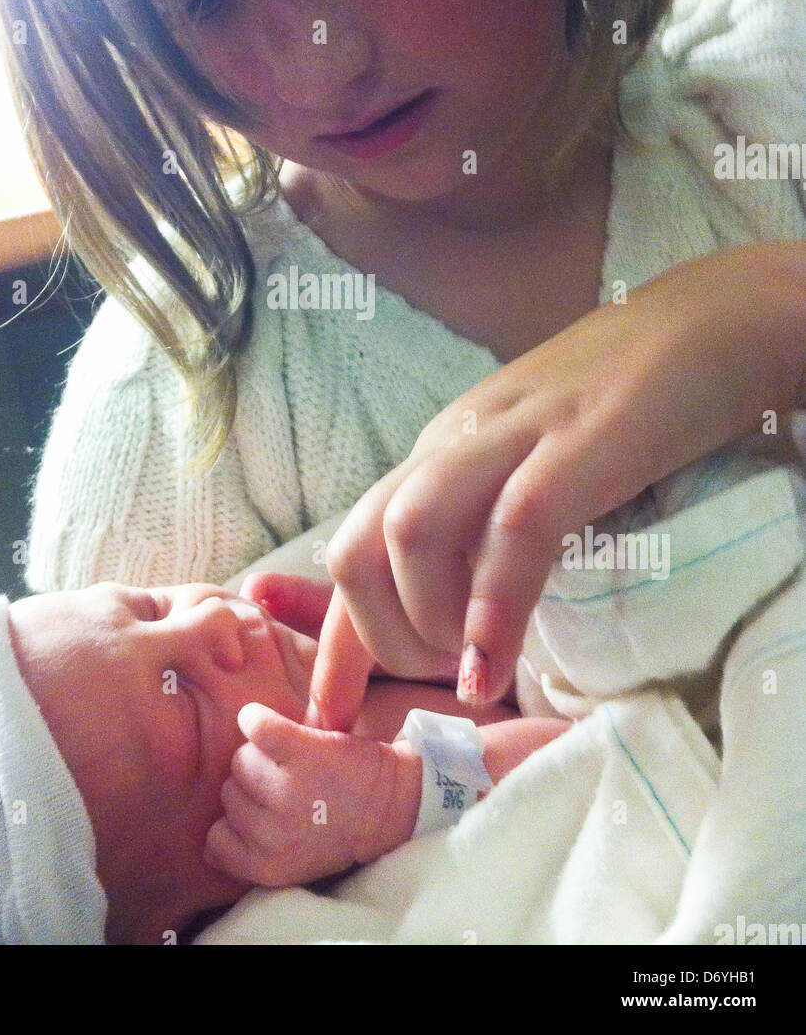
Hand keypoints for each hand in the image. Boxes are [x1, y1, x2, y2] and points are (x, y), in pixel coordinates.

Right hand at [203, 703, 413, 886]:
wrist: (395, 803)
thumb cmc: (343, 828)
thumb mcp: (293, 861)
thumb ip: (252, 852)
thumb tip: (210, 839)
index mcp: (267, 867)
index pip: (216, 838)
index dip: (239, 820)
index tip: (264, 813)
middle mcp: (272, 834)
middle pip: (230, 792)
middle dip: (256, 785)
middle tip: (291, 785)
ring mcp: (285, 791)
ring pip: (241, 761)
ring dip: (262, 755)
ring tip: (294, 762)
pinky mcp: (300, 751)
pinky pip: (256, 727)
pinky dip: (257, 718)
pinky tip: (263, 720)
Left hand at [307, 243, 805, 729]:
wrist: (706, 323)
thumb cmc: (621, 405)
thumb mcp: (527, 461)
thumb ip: (485, 516)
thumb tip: (462, 603)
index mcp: (439, 452)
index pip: (353, 549)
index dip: (333, 643)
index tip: (331, 713)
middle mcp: (455, 443)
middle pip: (356, 546)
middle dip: (375, 640)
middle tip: (438, 683)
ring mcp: (514, 438)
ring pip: (410, 534)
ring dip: (426, 625)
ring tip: (474, 673)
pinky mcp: (579, 446)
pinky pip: (513, 532)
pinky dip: (494, 607)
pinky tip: (497, 665)